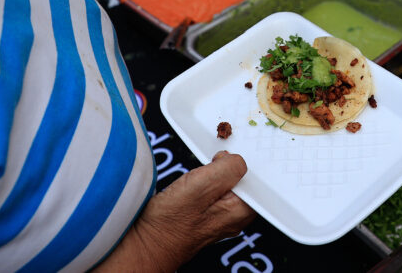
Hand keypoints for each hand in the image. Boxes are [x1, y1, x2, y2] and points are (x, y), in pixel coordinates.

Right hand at [101, 152, 255, 272]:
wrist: (144, 244)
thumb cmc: (168, 223)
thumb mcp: (200, 186)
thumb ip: (227, 168)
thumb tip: (237, 159)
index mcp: (241, 211)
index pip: (257, 178)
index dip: (242, 162)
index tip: (226, 157)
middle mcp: (234, 216)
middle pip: (243, 179)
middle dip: (229, 165)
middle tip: (211, 163)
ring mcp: (220, 216)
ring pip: (227, 183)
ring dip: (216, 172)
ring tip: (200, 173)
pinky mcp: (205, 214)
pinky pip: (214, 189)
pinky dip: (206, 180)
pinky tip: (194, 181)